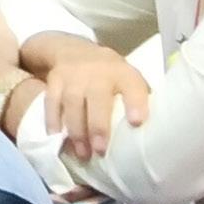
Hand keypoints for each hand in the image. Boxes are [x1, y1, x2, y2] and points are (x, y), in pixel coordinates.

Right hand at [41, 45, 150, 159]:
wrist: (74, 50)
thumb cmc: (111, 76)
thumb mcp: (129, 79)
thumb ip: (138, 101)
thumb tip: (152, 135)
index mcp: (123, 74)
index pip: (132, 86)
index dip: (135, 103)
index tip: (137, 123)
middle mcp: (98, 72)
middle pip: (97, 98)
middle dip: (98, 126)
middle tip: (100, 151)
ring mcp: (73, 75)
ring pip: (72, 101)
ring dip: (76, 129)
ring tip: (82, 153)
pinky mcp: (55, 80)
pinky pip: (51, 101)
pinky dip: (53, 121)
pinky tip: (57, 137)